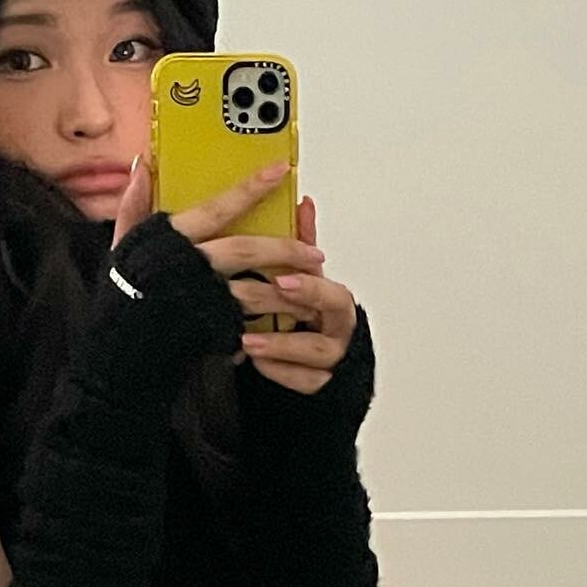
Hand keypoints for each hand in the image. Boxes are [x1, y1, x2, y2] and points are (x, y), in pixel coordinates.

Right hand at [111, 156, 355, 393]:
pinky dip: (268, 319)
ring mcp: (202, 299)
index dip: (250, 188)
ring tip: (309, 288)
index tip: (280, 170)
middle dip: (286, 248)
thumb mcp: (122, 245)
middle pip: (247, 249)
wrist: (118, 352)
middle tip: (314, 252)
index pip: (218, 207)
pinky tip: (284, 317)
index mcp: (170, 240)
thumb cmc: (121, 297)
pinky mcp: (210, 329)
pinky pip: (249, 321)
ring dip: (288, 290)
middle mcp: (190, 266)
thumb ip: (134, 204)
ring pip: (256, 289)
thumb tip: (142, 165)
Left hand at [227, 192, 356, 394]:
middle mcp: (338, 327)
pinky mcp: (319, 383)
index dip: (310, 285)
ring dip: (282, 345)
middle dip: (302, 307)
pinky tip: (257, 363)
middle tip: (268, 306)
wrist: (310, 364)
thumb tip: (303, 202)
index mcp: (334, 299)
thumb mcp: (301, 277)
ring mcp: (331, 357)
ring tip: (248, 340)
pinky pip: (306, 382)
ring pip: (318, 353)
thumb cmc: (303, 315)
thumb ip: (301, 245)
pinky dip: (281, 373)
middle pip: (333, 316)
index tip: (283, 279)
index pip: (330, 289)